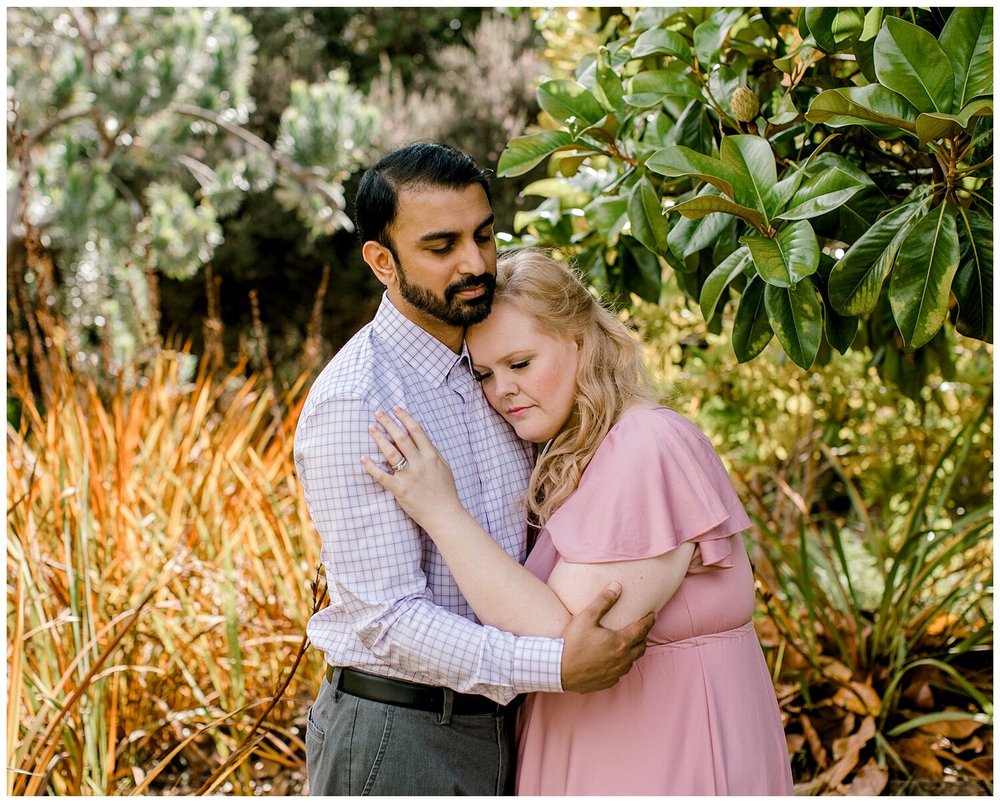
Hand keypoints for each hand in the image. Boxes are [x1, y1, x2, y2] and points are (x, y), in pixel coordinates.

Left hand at [362, 407, 463, 530]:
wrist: (444, 514)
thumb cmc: (445, 491)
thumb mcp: (444, 467)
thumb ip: (432, 451)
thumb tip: (421, 437)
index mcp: (431, 455)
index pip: (416, 431)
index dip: (405, 417)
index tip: (396, 409)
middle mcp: (420, 463)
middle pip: (401, 437)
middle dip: (388, 423)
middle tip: (378, 413)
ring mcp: (409, 476)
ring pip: (390, 453)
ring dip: (379, 438)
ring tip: (371, 428)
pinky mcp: (399, 490)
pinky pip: (382, 476)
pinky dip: (371, 467)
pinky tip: (363, 458)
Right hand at [559, 582, 655, 692]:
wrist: (558, 669)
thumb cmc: (572, 643)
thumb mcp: (587, 617)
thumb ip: (604, 601)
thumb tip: (617, 586)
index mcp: (620, 642)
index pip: (642, 629)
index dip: (649, 621)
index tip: (653, 615)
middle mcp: (622, 659)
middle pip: (641, 646)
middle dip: (643, 636)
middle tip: (641, 628)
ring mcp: (616, 673)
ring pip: (632, 661)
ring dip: (634, 651)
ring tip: (629, 643)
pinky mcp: (608, 682)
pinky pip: (621, 672)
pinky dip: (622, 664)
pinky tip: (614, 659)